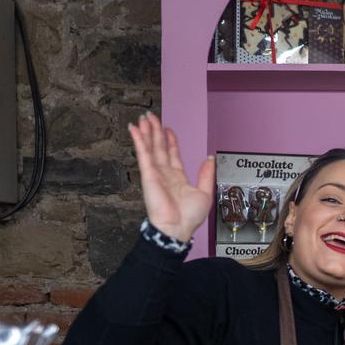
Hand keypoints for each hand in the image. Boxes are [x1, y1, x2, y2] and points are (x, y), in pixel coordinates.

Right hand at [129, 112, 214, 243]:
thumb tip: (210, 159)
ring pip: (150, 147)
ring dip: (146, 132)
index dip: (170, 141)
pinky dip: (138, 140)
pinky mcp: (148, 174)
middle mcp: (165, 174)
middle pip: (159, 147)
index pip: (172, 155)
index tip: (168, 130)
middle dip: (155, 132)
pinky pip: (143, 154)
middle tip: (152, 117)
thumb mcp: (205, 192)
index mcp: (178, 178)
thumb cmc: (189, 217)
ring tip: (144, 118)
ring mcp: (155, 173)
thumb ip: (206, 175)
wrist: (178, 228)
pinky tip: (134, 129)